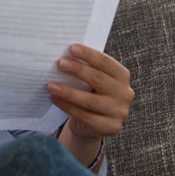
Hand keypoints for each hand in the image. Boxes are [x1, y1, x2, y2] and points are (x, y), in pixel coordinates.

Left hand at [46, 44, 133, 166]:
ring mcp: (119, 112)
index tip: (71, 48)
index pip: (106, 63)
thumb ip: (84, 68)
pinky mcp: (110, 127)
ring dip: (68, 92)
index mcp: (122, 76)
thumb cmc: (89, 91)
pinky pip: (85, 116)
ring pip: (91, 101)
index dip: (89, 55)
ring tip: (50, 85)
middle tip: (59, 63)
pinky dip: (67, 106)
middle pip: (99, 80)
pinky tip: (54, 99)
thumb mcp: (90, 79)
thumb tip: (62, 55)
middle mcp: (124, 93)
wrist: (93, 122)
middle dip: (78, 70)